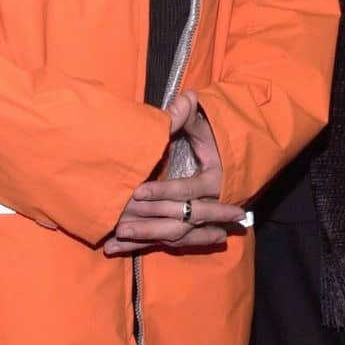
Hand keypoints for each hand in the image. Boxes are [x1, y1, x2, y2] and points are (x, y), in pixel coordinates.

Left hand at [103, 91, 245, 255]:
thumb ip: (190, 117)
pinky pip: (162, 241)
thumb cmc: (213, 143)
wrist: (230, 166)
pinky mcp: (183, 228)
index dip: (163, 191)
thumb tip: (188, 95)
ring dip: (142, 238)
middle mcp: (207, 206)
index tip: (137, 191)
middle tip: (121, 223)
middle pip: (178, 219)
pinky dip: (138, 247)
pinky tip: (113, 249)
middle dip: (149, 222)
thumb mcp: (204, 129)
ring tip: (116, 238)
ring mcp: (196, 220)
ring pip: (170, 234)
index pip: (185, 191)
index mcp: (213, 182)